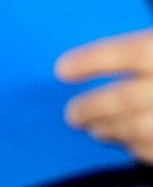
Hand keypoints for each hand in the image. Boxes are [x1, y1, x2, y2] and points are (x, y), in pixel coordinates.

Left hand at [61, 26, 152, 161]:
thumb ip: (138, 52)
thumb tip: (84, 60)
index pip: (130, 52)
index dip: (92, 61)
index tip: (60, 70)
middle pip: (128, 98)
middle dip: (94, 107)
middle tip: (71, 114)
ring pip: (142, 128)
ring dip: (113, 131)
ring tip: (96, 130)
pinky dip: (139, 149)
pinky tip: (128, 144)